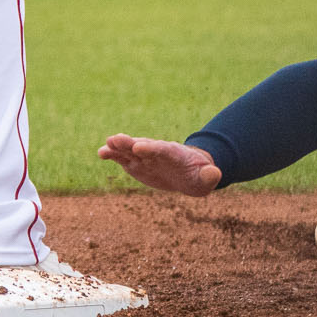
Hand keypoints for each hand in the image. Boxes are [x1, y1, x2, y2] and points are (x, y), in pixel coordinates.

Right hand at [98, 134, 221, 196]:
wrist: (189, 172)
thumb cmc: (199, 175)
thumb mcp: (206, 177)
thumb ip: (209, 176)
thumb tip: (215, 173)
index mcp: (174, 154)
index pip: (161, 149)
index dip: (151, 148)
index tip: (139, 147)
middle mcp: (156, 152)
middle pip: (142, 145)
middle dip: (129, 143)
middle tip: (116, 139)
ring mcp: (145, 157)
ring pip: (129, 151)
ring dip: (118, 148)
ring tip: (104, 147)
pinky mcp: (137, 164)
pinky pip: (123, 158)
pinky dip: (113, 155)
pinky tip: (102, 153)